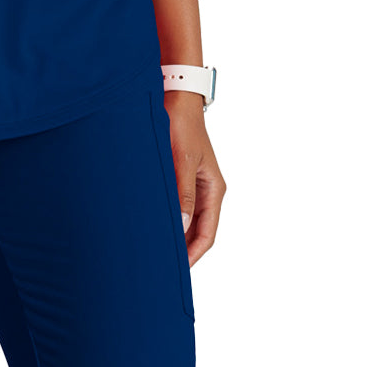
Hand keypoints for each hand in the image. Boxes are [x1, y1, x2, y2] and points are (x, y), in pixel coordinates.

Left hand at [163, 93, 225, 265]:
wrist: (175, 97)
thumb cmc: (181, 126)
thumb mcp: (183, 161)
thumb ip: (184, 194)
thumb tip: (182, 227)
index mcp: (214, 190)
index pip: (208, 234)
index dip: (193, 255)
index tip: (176, 270)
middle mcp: (207, 190)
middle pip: (198, 230)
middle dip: (183, 249)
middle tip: (160, 265)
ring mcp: (194, 184)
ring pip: (186, 219)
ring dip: (174, 234)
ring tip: (154, 250)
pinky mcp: (180, 176)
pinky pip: (177, 205)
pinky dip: (168, 217)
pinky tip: (152, 224)